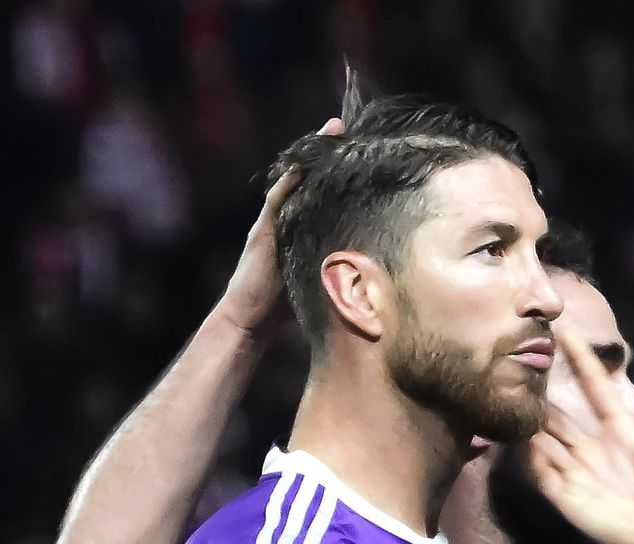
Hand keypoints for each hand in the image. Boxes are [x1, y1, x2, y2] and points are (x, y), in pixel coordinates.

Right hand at [216, 116, 342, 336]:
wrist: (250, 319)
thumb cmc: (285, 305)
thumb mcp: (318, 277)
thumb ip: (336, 264)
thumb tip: (373, 265)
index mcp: (297, 227)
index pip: (317, 190)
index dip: (334, 168)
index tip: (358, 145)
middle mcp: (283, 219)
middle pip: (305, 178)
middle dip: (324, 152)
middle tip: (343, 124)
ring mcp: (271, 223)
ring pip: (291, 182)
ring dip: (309, 157)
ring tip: (330, 131)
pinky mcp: (263, 234)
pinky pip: (277, 202)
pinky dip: (289, 183)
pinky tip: (303, 166)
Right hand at [531, 328, 633, 543]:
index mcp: (622, 430)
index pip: (595, 388)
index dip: (582, 361)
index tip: (566, 332)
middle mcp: (595, 447)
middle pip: (560, 411)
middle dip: (541, 386)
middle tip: (521, 354)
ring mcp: (580, 472)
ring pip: (543, 436)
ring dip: (528, 415)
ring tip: (509, 386)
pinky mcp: (568, 497)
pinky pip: (541, 470)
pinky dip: (528, 452)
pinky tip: (516, 431)